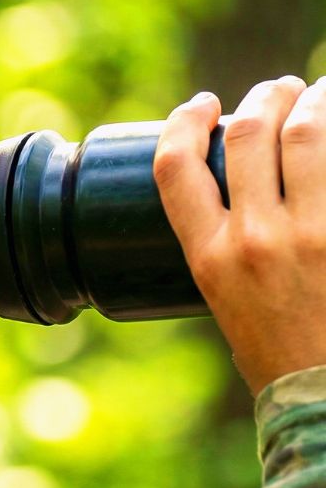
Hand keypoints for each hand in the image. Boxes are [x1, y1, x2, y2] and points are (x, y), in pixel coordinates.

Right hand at [154, 76, 325, 397]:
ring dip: (311, 100)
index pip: (176, 168)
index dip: (184, 122)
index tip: (202, 105)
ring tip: (317, 94)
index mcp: (208, 258)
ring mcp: (312, 234)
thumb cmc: (277, 356)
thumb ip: (227, 246)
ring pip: (305, 135)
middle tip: (277, 90)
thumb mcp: (224, 301)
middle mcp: (254, 240)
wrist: (325, 397)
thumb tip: (248, 191)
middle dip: (263, 97)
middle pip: (249, 135)